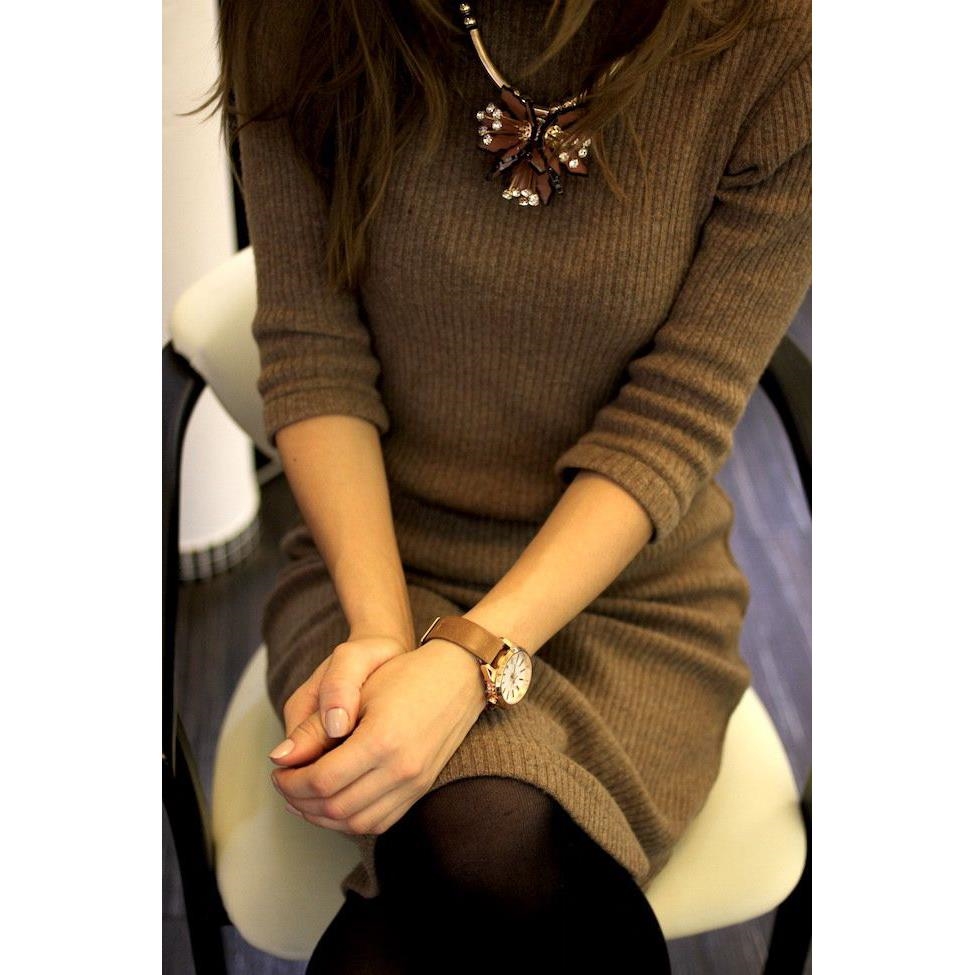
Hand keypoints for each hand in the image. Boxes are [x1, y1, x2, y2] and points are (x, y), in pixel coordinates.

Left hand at [271, 638, 486, 834]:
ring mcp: (415, 783)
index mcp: (382, 740)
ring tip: (304, 797)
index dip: (291, 782)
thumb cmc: (406, 673)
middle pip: (336, 808)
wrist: (458, 675)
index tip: (278, 771)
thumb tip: (279, 759)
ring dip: (323, 817)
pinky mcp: (421, 788)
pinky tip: (335, 803)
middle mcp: (401, 769)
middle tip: (285, 784)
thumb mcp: (358, 688)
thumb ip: (315, 727)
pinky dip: (351, 821)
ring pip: (357, 823)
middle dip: (301, 801)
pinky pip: (380, 822)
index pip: (323, 780)